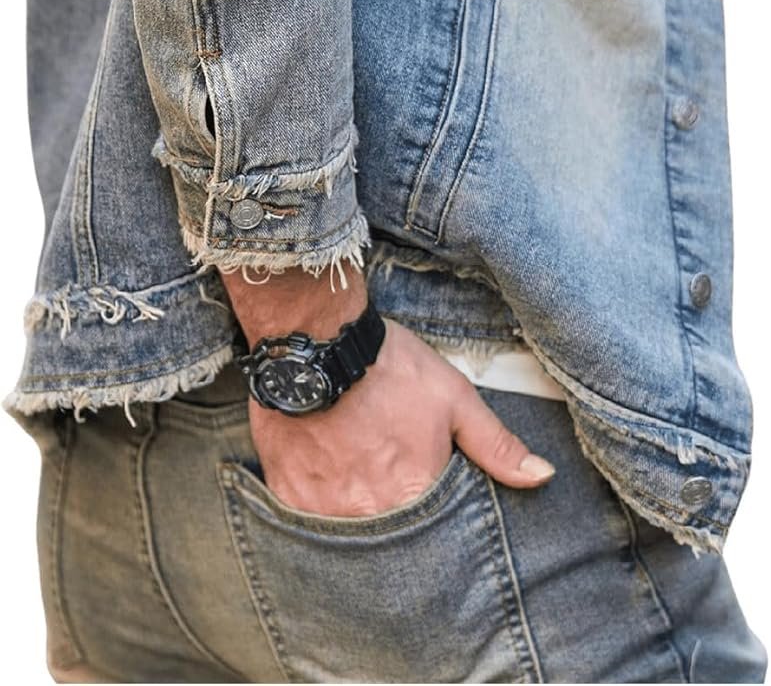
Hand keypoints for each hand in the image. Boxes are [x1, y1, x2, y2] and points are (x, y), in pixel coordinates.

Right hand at [246, 315, 555, 517]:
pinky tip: (327, 482)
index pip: (434, 536)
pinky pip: (306, 523)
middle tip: (390, 490)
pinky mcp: (288, 495)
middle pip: (390, 542)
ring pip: (348, 535)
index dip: (434, 522)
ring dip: (358, 519)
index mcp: (414, 493)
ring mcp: (324, 510)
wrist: (315, 342)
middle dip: (396, 526)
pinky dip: (320, 508)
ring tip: (358, 485)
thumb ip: (496, 444)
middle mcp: (369, 513)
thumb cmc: (388, 367)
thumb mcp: (453, 397)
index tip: (428, 503)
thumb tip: (541, 477)